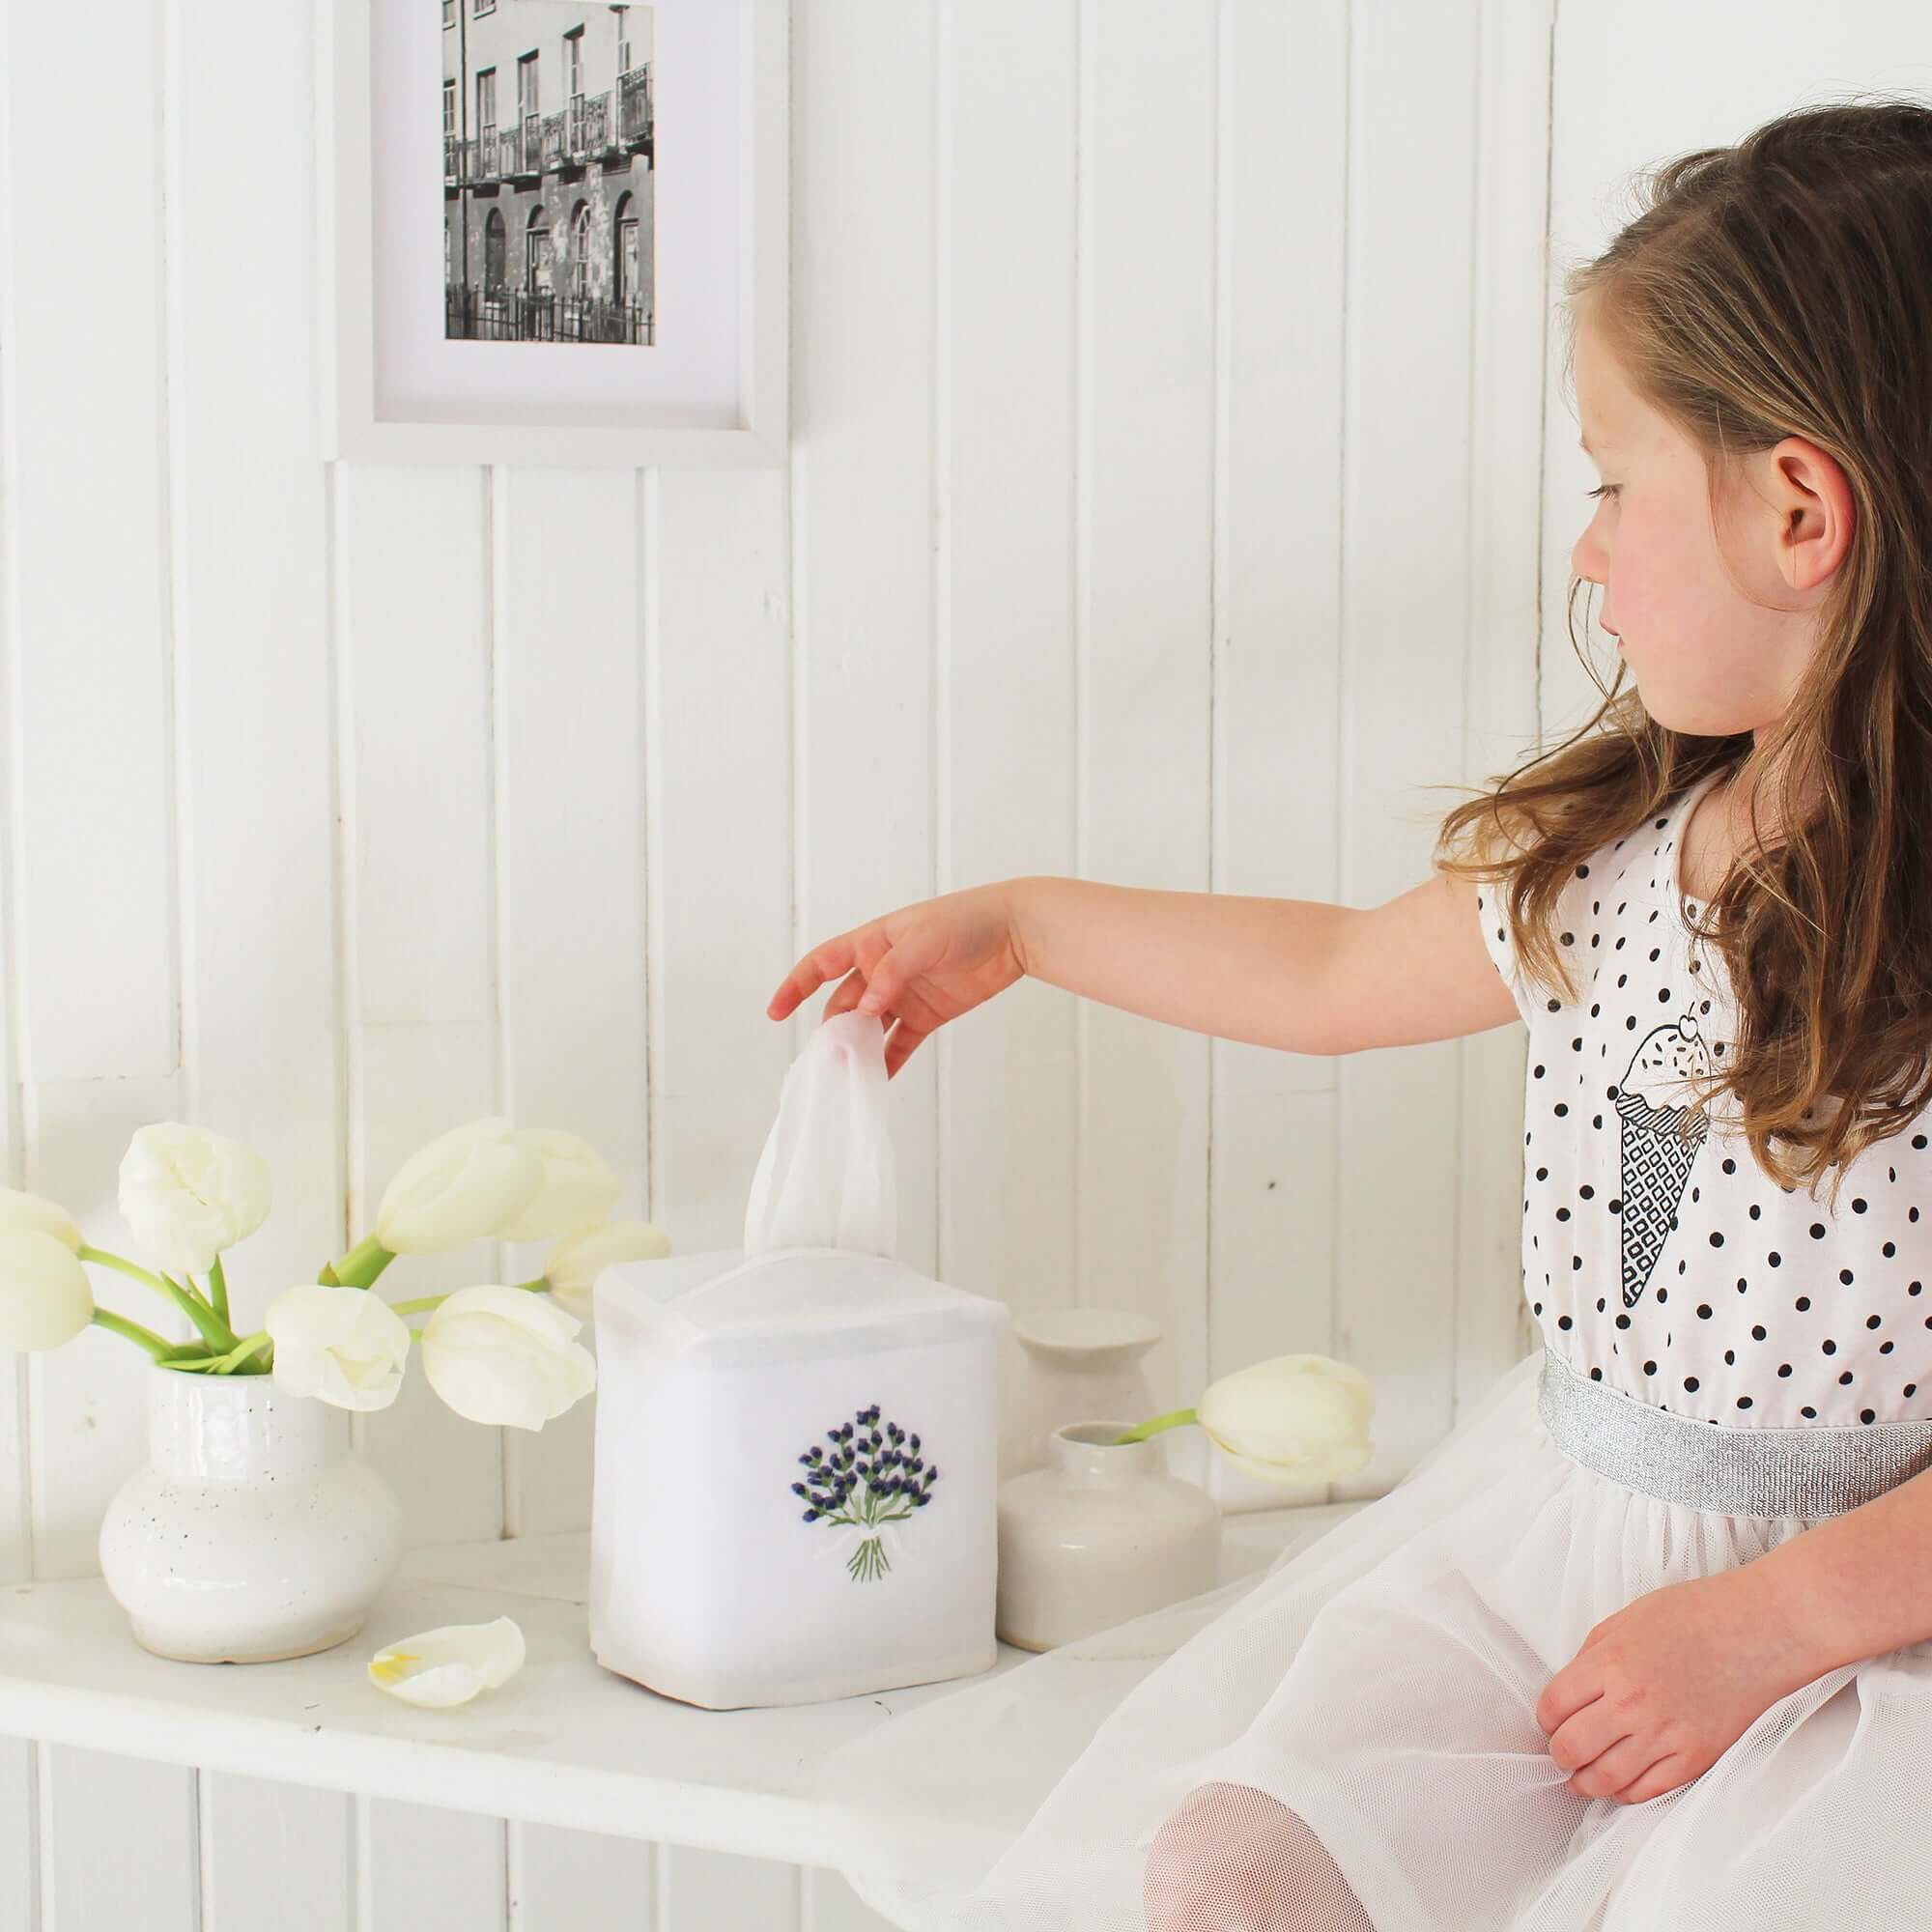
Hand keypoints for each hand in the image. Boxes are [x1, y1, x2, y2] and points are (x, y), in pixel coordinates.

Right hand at [765, 883, 1029, 1077]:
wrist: (1014, 931)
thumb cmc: (965, 922)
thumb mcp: (923, 940)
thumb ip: (891, 973)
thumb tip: (864, 1009)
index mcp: (871, 943)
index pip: (821, 964)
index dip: (795, 986)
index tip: (774, 1012)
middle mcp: (880, 970)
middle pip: (843, 1004)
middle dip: (831, 1030)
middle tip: (826, 1059)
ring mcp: (903, 994)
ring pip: (868, 1027)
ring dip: (856, 1049)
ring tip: (846, 1076)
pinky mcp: (927, 1015)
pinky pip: (899, 1043)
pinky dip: (887, 1061)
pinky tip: (877, 1081)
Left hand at [1535, 1568, 1818, 1805]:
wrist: (1759, 1632)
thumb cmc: (1695, 1615)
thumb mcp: (1627, 1618)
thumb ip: (1594, 1654)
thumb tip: (1573, 1688)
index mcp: (1609, 1663)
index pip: (1554, 1705)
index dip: (1546, 1718)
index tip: (1550, 1720)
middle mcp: (1631, 1704)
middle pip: (1571, 1748)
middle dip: (1559, 1753)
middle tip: (1562, 1752)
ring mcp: (1665, 1735)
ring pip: (1605, 1779)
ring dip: (1585, 1783)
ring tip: (1580, 1780)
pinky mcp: (1695, 1758)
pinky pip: (1649, 1791)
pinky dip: (1626, 1793)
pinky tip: (1619, 1786)